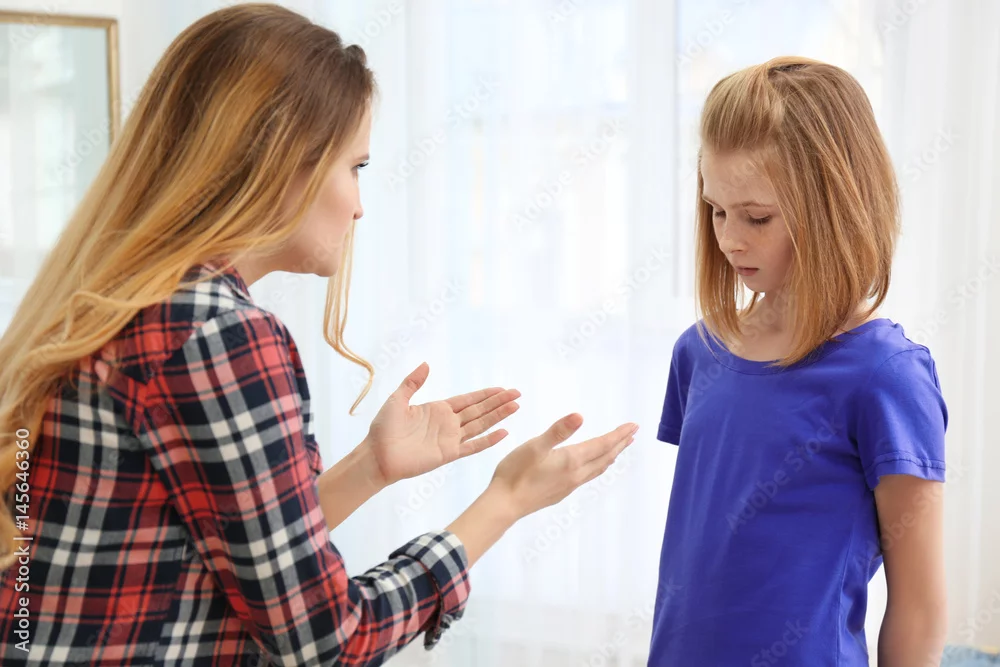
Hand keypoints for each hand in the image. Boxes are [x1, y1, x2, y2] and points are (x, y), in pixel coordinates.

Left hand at [365, 362, 519, 485]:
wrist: (377, 456)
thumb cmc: (383, 429)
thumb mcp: (397, 400)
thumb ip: (412, 383)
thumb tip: (426, 364)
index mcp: (438, 409)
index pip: (468, 399)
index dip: (485, 394)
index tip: (502, 388)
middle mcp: (448, 423)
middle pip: (479, 410)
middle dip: (498, 402)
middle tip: (517, 394)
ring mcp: (450, 439)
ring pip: (480, 425)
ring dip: (498, 416)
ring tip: (516, 407)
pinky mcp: (448, 454)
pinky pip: (473, 446)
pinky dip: (489, 440)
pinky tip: (504, 433)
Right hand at [488, 413, 637, 519]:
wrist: (505, 504)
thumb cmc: (516, 473)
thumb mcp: (535, 446)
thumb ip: (558, 431)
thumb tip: (580, 416)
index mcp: (572, 460)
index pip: (602, 444)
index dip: (618, 434)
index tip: (633, 426)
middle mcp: (576, 474)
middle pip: (605, 456)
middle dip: (620, 443)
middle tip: (633, 433)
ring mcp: (570, 485)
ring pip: (598, 468)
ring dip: (611, 455)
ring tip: (619, 448)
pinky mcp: (561, 492)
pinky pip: (588, 476)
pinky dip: (599, 466)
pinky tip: (594, 466)